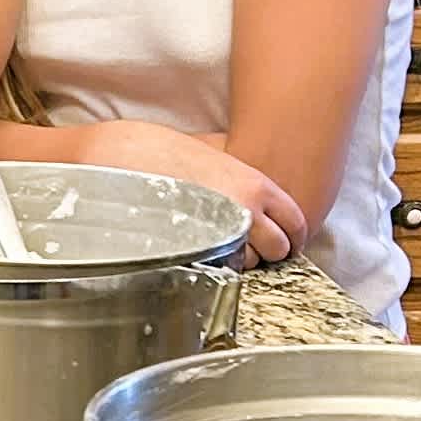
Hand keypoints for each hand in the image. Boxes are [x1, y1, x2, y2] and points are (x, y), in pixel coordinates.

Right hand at [78, 122, 305, 263]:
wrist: (126, 154)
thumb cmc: (166, 151)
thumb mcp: (216, 156)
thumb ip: (243, 180)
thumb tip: (261, 199)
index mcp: (256, 184)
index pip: (295, 221)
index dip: (291, 234)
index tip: (283, 240)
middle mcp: (247, 209)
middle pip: (279, 247)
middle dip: (268, 251)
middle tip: (251, 247)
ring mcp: (223, 231)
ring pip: (251, 263)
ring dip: (241, 260)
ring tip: (221, 247)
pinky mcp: (197, 248)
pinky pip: (220, 268)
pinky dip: (217, 265)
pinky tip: (203, 252)